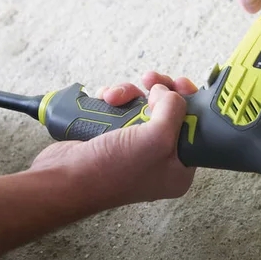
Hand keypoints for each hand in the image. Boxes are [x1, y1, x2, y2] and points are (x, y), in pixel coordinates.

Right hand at [30, 72, 197, 203]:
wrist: (65, 177)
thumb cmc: (112, 170)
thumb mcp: (156, 140)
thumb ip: (174, 111)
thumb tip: (168, 92)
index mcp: (178, 168)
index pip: (195, 127)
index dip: (188, 103)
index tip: (178, 85)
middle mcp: (159, 158)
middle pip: (170, 112)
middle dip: (157, 92)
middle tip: (149, 81)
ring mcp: (135, 147)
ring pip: (143, 105)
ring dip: (130, 93)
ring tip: (114, 96)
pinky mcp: (114, 137)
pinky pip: (122, 108)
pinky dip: (114, 99)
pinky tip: (104, 99)